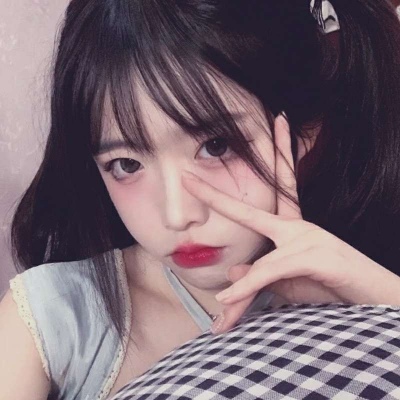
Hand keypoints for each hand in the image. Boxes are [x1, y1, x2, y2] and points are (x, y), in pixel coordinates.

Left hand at [182, 115, 399, 333]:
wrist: (377, 299)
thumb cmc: (332, 287)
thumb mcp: (288, 282)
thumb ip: (260, 275)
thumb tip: (231, 270)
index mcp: (292, 227)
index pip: (275, 186)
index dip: (272, 155)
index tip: (270, 125)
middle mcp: (298, 226)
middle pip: (252, 209)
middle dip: (217, 195)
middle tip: (185, 177)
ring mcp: (307, 239)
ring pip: (262, 261)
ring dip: (242, 292)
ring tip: (221, 320)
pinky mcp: (315, 257)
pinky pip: (273, 271)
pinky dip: (250, 287)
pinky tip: (227, 301)